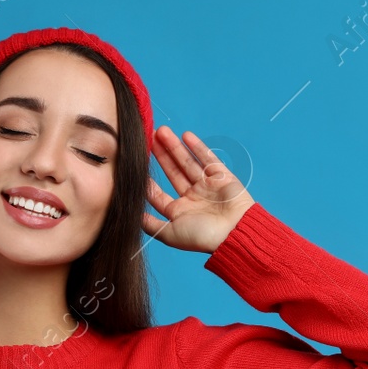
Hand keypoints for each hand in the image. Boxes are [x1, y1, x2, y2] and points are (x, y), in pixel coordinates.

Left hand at [143, 126, 257, 253]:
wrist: (235, 233)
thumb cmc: (202, 237)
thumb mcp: (170, 234)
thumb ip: (151, 225)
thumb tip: (133, 216)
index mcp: (180, 213)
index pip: (159, 194)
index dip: (147, 181)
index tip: (135, 166)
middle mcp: (193, 198)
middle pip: (172, 173)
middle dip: (160, 156)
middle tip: (148, 137)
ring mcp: (208, 187)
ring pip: (187, 163)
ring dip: (174, 147)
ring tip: (161, 131)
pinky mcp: (223, 177)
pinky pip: (208, 159)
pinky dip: (198, 147)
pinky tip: (185, 135)